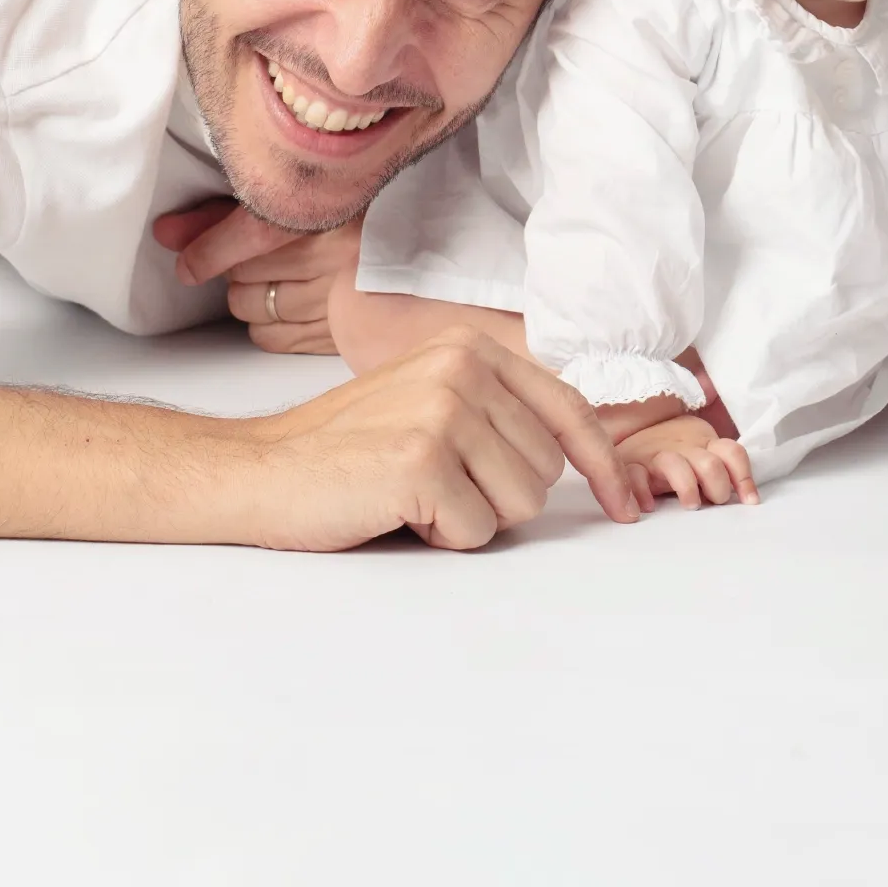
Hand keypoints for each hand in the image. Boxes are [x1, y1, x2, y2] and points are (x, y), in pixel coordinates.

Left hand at [154, 199, 359, 352]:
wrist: (418, 258)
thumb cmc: (358, 220)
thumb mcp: (303, 199)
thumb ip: (231, 212)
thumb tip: (167, 233)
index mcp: (336, 211)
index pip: (255, 232)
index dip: (208, 245)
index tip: (181, 249)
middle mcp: (340, 259)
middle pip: (245, 272)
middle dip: (237, 265)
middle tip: (258, 252)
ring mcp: (342, 303)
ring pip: (252, 308)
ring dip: (250, 294)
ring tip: (277, 277)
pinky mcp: (340, 337)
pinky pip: (271, 339)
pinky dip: (266, 324)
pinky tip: (285, 305)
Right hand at [233, 331, 638, 549]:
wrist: (262, 470)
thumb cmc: (348, 448)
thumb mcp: (430, 400)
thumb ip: (496, 410)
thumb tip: (580, 451)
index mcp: (471, 349)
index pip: (569, 408)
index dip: (605, 463)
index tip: (626, 504)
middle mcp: (463, 369)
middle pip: (547, 468)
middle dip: (500, 494)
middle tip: (436, 483)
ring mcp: (443, 412)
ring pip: (521, 504)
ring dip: (472, 517)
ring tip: (416, 494)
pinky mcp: (421, 461)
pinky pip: (476, 531)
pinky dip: (440, 537)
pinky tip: (396, 510)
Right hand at [614, 412, 758, 508]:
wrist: (631, 426)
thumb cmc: (675, 451)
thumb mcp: (701, 454)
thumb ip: (720, 471)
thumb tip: (745, 499)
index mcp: (704, 444)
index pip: (732, 453)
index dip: (744, 478)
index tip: (750, 502)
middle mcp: (683, 447)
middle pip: (709, 464)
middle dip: (717, 487)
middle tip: (714, 502)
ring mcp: (656, 454)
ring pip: (674, 465)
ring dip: (687, 487)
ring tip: (690, 505)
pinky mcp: (630, 465)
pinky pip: (634, 476)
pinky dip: (642, 492)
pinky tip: (649, 507)